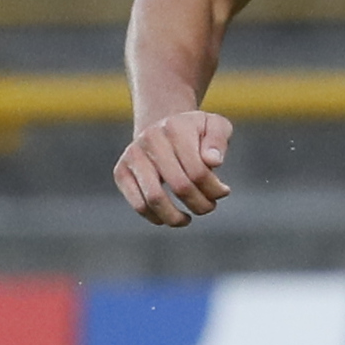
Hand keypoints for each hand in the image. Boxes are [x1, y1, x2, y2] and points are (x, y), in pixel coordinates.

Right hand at [115, 109, 234, 226]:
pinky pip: (138, 204)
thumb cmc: (195, 132)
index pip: (198, 171)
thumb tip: (213, 161)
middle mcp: (150, 139)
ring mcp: (133, 155)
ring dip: (176, 217)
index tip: (223, 192)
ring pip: (155, 199)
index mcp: (175, 127)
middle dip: (200, 204)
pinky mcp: (121, 171)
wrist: (164, 127)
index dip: (214, 189)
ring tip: (188, 218)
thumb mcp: (215, 126)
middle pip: (180, 186)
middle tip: (209, 206)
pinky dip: (156, 218)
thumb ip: (218, 140)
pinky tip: (170, 217)